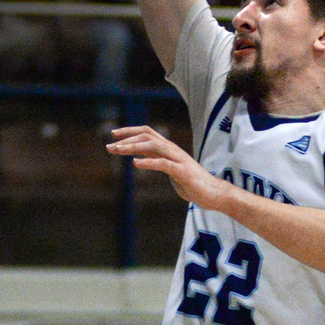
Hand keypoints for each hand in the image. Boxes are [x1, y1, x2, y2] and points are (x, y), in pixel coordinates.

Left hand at [106, 126, 227, 208]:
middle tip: (110, 146)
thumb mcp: (171, 169)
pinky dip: (149, 162)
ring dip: (134, 147)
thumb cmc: (192, 183)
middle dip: (127, 139)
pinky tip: (136, 164)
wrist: (214, 193)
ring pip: (154, 146)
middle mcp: (173, 150)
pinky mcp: (183, 172)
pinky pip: (164, 164)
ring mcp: (179, 160)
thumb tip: (141, 157)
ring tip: (119, 151)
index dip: (130, 131)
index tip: (114, 134)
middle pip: (148, 136)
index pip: (148, 132)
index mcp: (169, 149)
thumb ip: (158, 160)